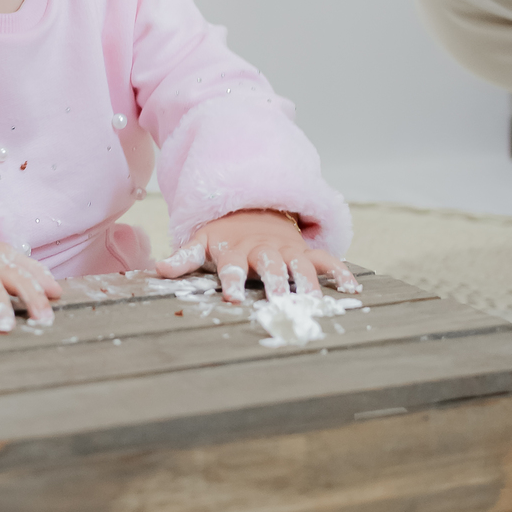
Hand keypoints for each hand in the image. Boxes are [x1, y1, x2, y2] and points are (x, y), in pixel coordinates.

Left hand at [154, 209, 360, 303]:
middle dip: (274, 283)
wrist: (251, 209)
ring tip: (313, 302)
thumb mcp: (201, 241)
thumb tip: (158, 268)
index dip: (230, 280)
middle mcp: (264, 250)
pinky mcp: (304, 251)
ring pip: (300, 266)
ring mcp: (287, 250)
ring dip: (307, 283)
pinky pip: (325, 260)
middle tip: (277, 300)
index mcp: (236, 250)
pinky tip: (352, 288)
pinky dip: (340, 272)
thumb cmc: (224, 235)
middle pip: (270, 267)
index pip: (232, 266)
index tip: (230, 297)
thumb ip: (183, 257)